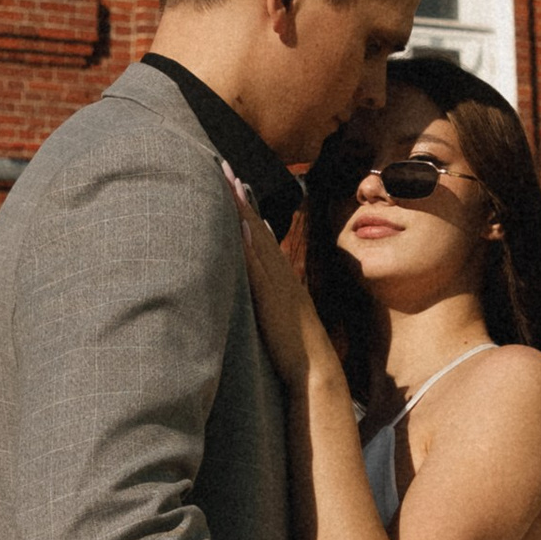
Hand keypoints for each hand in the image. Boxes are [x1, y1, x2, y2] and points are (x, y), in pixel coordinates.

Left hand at [228, 175, 321, 385]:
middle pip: (257, 228)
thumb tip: (254, 286)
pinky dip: (250, 244)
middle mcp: (280, 274)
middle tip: (225, 166)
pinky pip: (259, 266)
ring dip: (243, 210)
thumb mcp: (278, 318)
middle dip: (241, 197)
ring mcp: (278, 284)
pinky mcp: (273, 299)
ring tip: (229, 181)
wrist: (315, 373)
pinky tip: (240, 224)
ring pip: (257, 239)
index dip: (246, 208)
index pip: (260, 236)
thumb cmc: (295, 351)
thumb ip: (267, 299)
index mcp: (280, 279)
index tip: (233, 182)